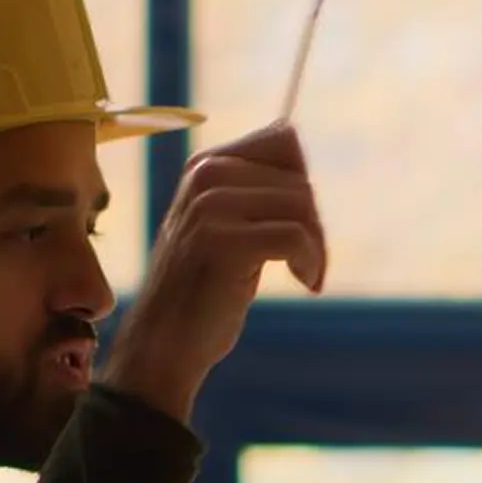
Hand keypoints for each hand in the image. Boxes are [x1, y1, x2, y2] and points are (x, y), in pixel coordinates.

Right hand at [102, 121, 328, 421]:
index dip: (303, 186)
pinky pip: (297, 236)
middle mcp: (206, 177)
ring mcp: (211, 207)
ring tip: (307, 275)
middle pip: (299, 180)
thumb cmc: (202, 289)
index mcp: (204, 166)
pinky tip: (305, 283)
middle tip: (308, 263)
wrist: (165, 341)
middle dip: (314, 224)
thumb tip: (296, 141)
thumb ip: (253, 189)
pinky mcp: (225, 241)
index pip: (283, 142)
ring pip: (302, 206)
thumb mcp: (222, 226)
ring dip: (317, 247)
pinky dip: (311, 262)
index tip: (300, 228)